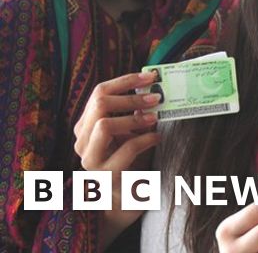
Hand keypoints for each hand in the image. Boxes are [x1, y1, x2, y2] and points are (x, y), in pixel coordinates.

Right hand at [72, 70, 162, 246]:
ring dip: (134, 117)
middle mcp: (82, 142)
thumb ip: (134, 112)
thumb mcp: (130, 132)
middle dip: (131, 97)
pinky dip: (145, 139)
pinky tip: (157, 138)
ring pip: (104, 125)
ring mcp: (91, 160)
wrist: (124, 200)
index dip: (125, 80)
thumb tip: (154, 86)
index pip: (99, 93)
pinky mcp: (107, 177)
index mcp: (86, 126)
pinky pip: (125, 149)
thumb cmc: (130, 160)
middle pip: (100, 104)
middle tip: (157, 97)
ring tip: (154, 118)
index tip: (151, 76)